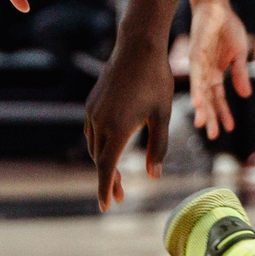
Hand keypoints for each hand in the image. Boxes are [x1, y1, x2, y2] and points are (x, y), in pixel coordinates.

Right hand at [87, 30, 177, 208]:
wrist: (138, 49)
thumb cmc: (156, 81)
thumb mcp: (162, 115)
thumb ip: (158, 146)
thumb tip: (154, 175)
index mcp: (118, 128)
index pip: (107, 168)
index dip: (105, 189)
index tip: (105, 207)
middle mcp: (100, 122)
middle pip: (100, 160)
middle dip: (108, 180)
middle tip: (119, 196)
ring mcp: (93, 112)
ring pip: (94, 146)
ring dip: (103, 163)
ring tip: (116, 176)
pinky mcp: (91, 103)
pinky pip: (92, 131)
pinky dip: (100, 145)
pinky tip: (111, 148)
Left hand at [188, 0, 252, 138]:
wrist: (216, 7)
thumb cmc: (227, 28)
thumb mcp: (239, 54)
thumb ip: (240, 74)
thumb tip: (246, 96)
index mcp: (216, 73)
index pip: (220, 98)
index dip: (224, 113)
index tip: (229, 129)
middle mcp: (205, 73)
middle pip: (208, 99)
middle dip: (211, 117)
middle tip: (213, 136)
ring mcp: (198, 65)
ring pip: (199, 91)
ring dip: (202, 108)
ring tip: (203, 125)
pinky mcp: (195, 56)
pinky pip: (195, 76)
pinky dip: (196, 90)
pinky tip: (198, 102)